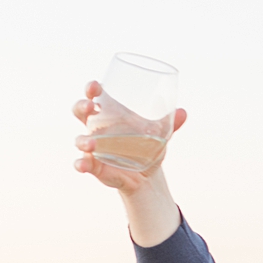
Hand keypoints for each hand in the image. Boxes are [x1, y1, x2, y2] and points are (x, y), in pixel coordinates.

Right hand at [72, 80, 186, 192]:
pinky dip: (81, 164)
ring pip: (79, 140)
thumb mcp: (160, 135)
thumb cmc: (147, 148)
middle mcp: (97, 130)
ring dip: (83, 140)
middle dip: (81, 107)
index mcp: (109, 116)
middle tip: (90, 106)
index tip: (95, 86)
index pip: (94, 97)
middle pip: (81, 113)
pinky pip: (82, 163)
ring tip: (92, 143)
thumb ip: (171, 124)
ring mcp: (93, 148)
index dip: (91, 89)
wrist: (147, 176)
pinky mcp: (94, 166)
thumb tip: (183, 112)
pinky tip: (83, 164)